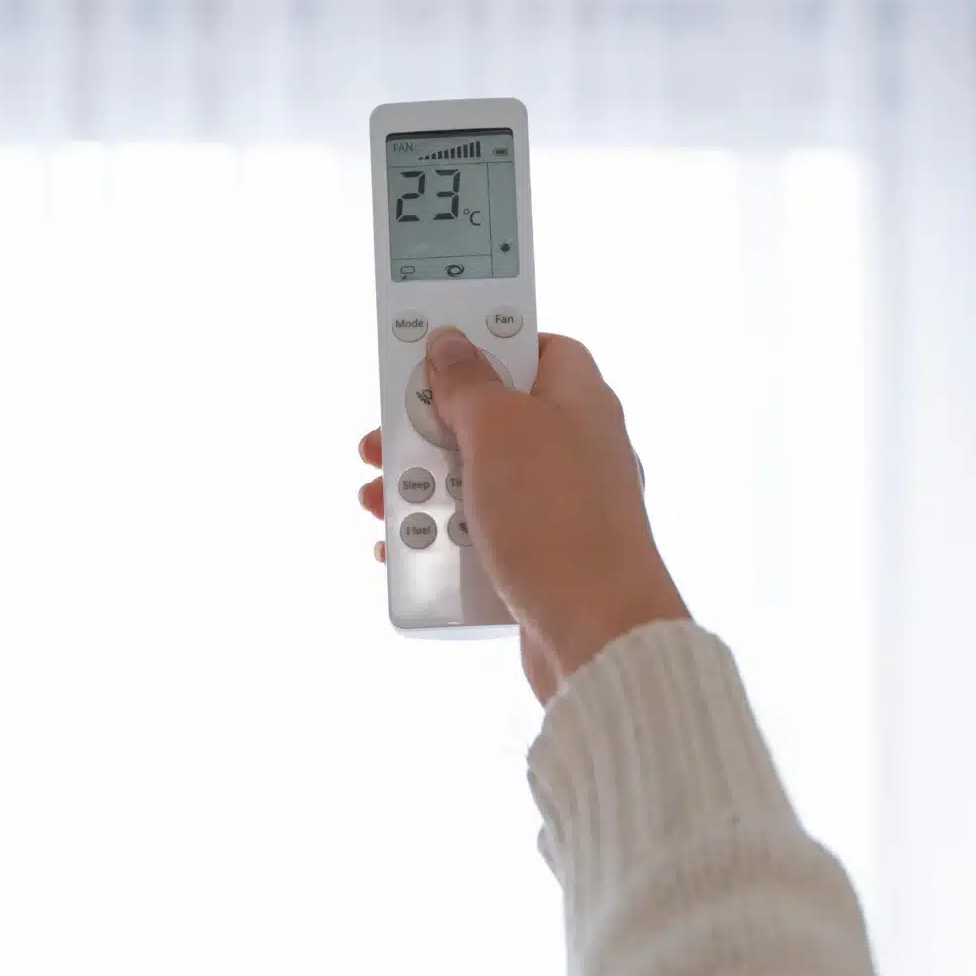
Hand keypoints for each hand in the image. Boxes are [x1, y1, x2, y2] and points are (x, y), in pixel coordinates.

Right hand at [358, 329, 687, 703]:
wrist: (596, 633)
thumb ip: (469, 381)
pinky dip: (441, 539)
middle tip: (380, 441)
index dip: (484, 343)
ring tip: (379, 502)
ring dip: (422, 489)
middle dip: (427, 432)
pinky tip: (404, 550)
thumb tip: (450, 343)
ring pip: (476, 481)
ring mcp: (558, 508)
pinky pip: (480, 537)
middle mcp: (573, 450)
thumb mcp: (499, 428)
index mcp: (579, 400)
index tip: (432, 352)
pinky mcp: (540, 560)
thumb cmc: (558, 519)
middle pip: (489, 418)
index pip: (536, 347)